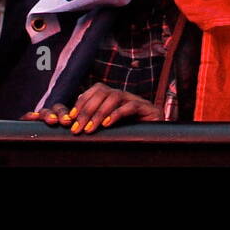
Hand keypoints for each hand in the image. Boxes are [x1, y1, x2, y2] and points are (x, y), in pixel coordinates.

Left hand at [21, 83, 160, 132]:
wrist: (159, 140)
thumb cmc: (131, 135)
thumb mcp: (110, 128)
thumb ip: (95, 123)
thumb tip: (73, 122)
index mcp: (115, 98)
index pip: (96, 89)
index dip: (82, 101)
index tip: (70, 117)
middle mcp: (126, 96)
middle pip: (103, 91)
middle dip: (86, 109)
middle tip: (77, 128)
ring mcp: (138, 101)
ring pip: (115, 96)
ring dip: (99, 113)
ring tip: (90, 129)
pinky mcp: (149, 110)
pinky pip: (131, 106)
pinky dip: (117, 114)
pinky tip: (107, 124)